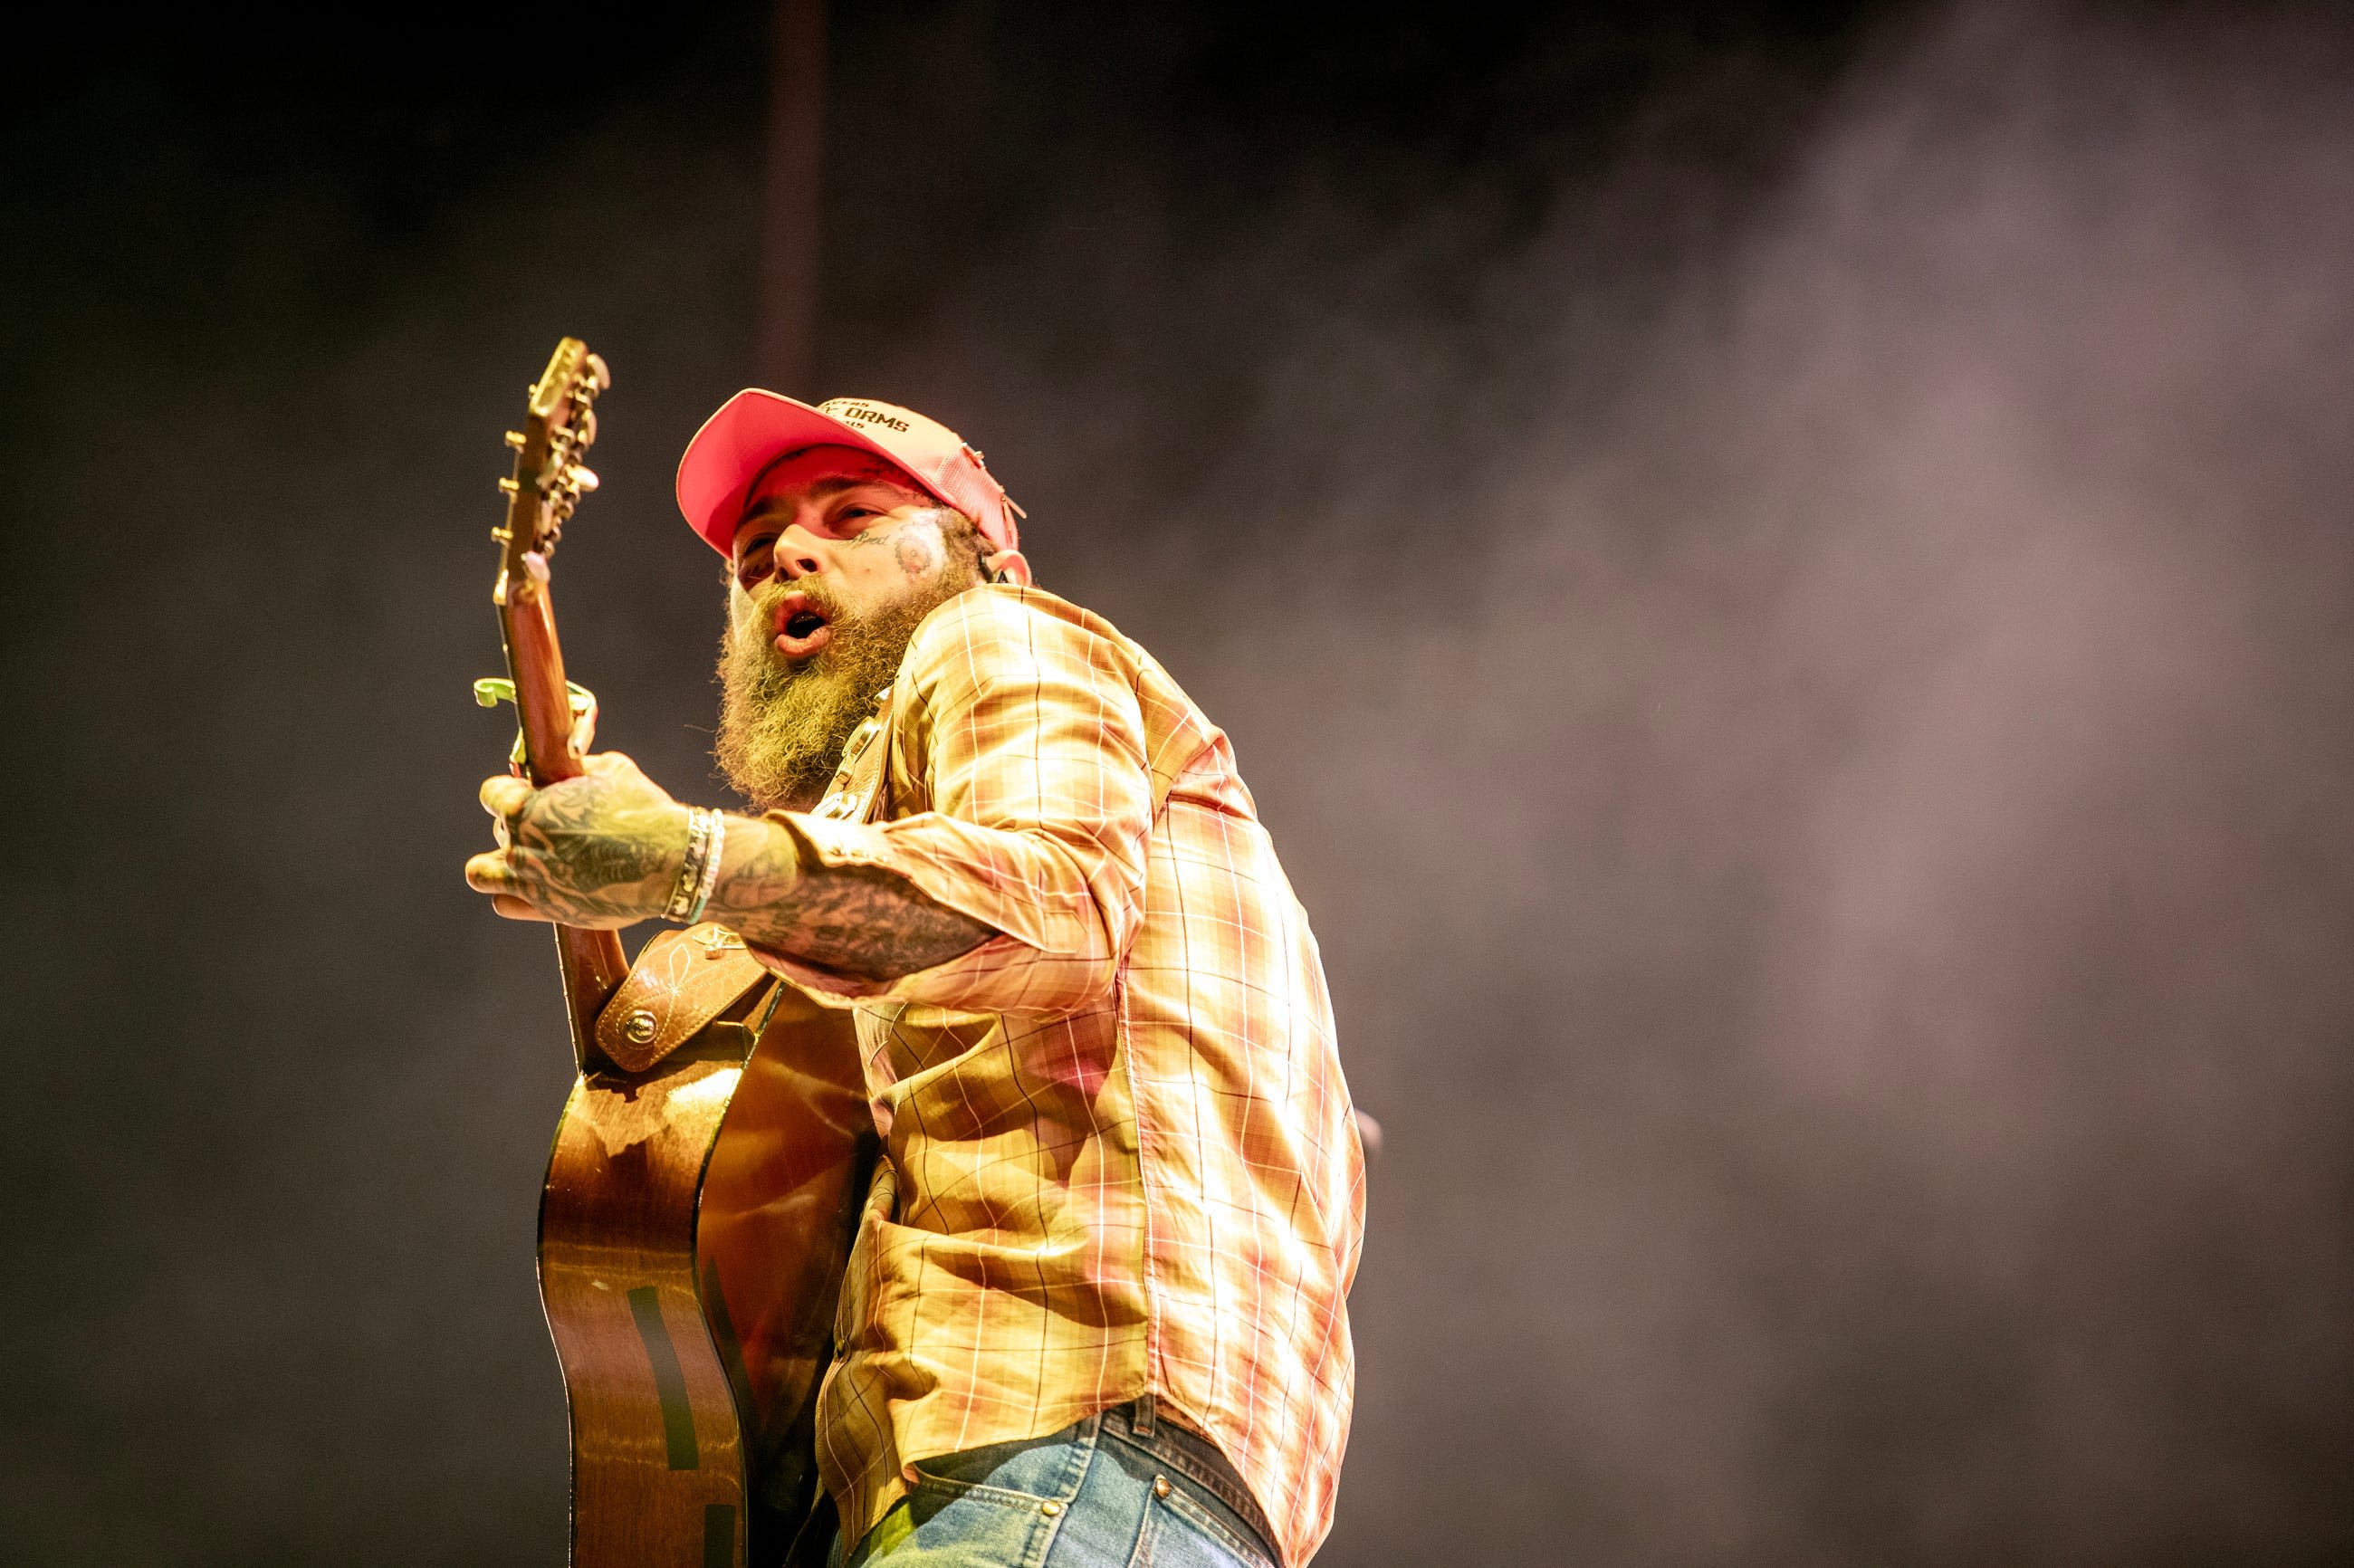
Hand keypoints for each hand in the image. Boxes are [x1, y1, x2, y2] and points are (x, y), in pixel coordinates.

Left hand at [465, 752, 691, 927]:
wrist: (670, 861)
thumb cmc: (643, 810)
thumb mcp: (613, 769)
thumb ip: (578, 767)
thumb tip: (568, 767)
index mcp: (527, 807)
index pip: (492, 794)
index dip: (512, 791)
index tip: (531, 795)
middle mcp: (521, 845)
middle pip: (499, 831)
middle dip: (520, 826)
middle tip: (553, 828)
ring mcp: (531, 881)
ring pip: (481, 873)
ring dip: (497, 865)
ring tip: (526, 860)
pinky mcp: (546, 909)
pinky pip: (504, 904)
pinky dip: (512, 894)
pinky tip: (536, 885)